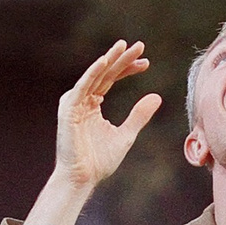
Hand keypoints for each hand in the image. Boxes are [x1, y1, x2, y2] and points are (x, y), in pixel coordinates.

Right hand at [54, 38, 161, 200]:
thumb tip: (156, 96)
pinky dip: (92, 73)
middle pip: (105, 73)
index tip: (146, 63)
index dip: (127, 69)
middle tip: (140, 45)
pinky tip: (104, 62)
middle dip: (122, 59)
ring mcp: (74, 103)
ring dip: (108, 60)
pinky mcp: (68, 109)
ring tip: (123, 46)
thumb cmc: (100, 161)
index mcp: (93, 104)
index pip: (111, 79)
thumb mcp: (126, 135)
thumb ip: (138, 115)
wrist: (82, 179)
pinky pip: (82, 87)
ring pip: (94, 76)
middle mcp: (83, 100)